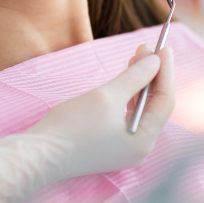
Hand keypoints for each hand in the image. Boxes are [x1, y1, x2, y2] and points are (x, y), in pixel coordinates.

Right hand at [27, 43, 174, 178]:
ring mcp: (123, 148)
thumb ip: (134, 77)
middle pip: (154, 106)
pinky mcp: (109, 145)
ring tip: (136, 57)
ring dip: (138, 83)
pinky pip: (126, 116)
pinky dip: (127, 96)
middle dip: (151, 75)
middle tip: (148, 48)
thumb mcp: (107, 96)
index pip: (164, 101)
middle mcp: (139, 148)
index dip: (164, 72)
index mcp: (144, 141)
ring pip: (139, 110)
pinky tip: (124, 79)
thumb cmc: (73, 126)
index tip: (164, 47)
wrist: (39, 155)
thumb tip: (156, 61)